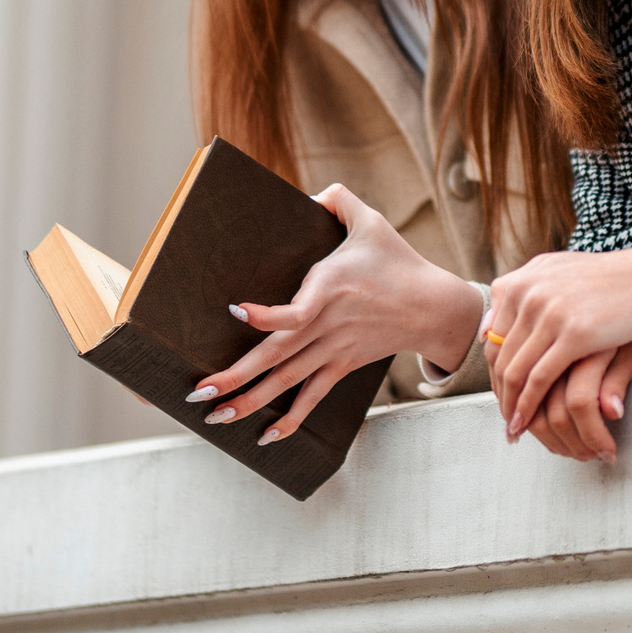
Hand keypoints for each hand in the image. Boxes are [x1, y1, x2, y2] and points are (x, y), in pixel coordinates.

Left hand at [188, 184, 483, 443]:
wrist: (432, 307)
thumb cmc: (398, 261)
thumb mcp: (370, 222)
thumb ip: (339, 200)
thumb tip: (311, 194)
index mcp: (329, 289)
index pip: (295, 310)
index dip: (265, 315)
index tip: (236, 311)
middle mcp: (326, 325)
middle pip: (276, 356)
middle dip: (236, 376)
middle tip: (199, 393)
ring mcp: (333, 350)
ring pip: (286, 381)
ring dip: (250, 401)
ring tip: (215, 417)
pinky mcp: (341, 366)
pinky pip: (312, 396)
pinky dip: (290, 420)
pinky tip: (264, 437)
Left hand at [485, 240, 631, 441]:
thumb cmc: (607, 280)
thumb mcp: (556, 274)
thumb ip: (521, 294)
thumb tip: (486, 327)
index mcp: (522, 281)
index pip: (492, 336)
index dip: (493, 370)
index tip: (500, 393)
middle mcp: (529, 294)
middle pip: (499, 357)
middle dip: (500, 393)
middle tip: (505, 418)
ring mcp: (550, 313)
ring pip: (515, 371)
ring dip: (511, 405)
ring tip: (514, 429)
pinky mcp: (574, 335)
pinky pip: (539, 379)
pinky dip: (529, 406)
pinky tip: (528, 423)